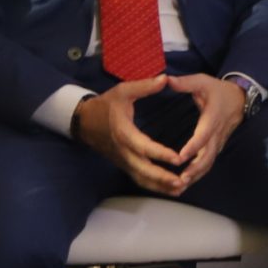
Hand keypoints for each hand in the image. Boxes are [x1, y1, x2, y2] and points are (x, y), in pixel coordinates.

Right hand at [73, 74, 208, 195]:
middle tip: (183, 181)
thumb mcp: (123, 91)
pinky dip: (154, 186)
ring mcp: (123, 161)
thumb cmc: (106, 105)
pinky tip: (170, 189)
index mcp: (124, 133)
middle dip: (163, 178)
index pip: (144, 148)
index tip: (178, 158)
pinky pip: (139, 179)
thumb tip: (166, 78)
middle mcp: (123, 151)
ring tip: (181, 188)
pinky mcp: (124, 165)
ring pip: (142, 179)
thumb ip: (144, 86)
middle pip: (143, 170)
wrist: (84, 121)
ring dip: (161, 186)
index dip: (160, 154)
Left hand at [169, 74, 250, 184]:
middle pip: (207, 156)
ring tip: (180, 186)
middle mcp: (216, 134)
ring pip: (208, 163)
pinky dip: (198, 174)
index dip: (193, 147)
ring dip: (196, 175)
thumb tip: (167, 80)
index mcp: (212, 118)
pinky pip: (208, 163)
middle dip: (194, 169)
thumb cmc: (218, 90)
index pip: (203, 135)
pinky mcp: (217, 147)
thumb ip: (185, 82)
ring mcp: (218, 143)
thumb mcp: (203, 81)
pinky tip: (185, 183)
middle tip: (180, 180)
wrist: (240, 98)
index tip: (181, 157)